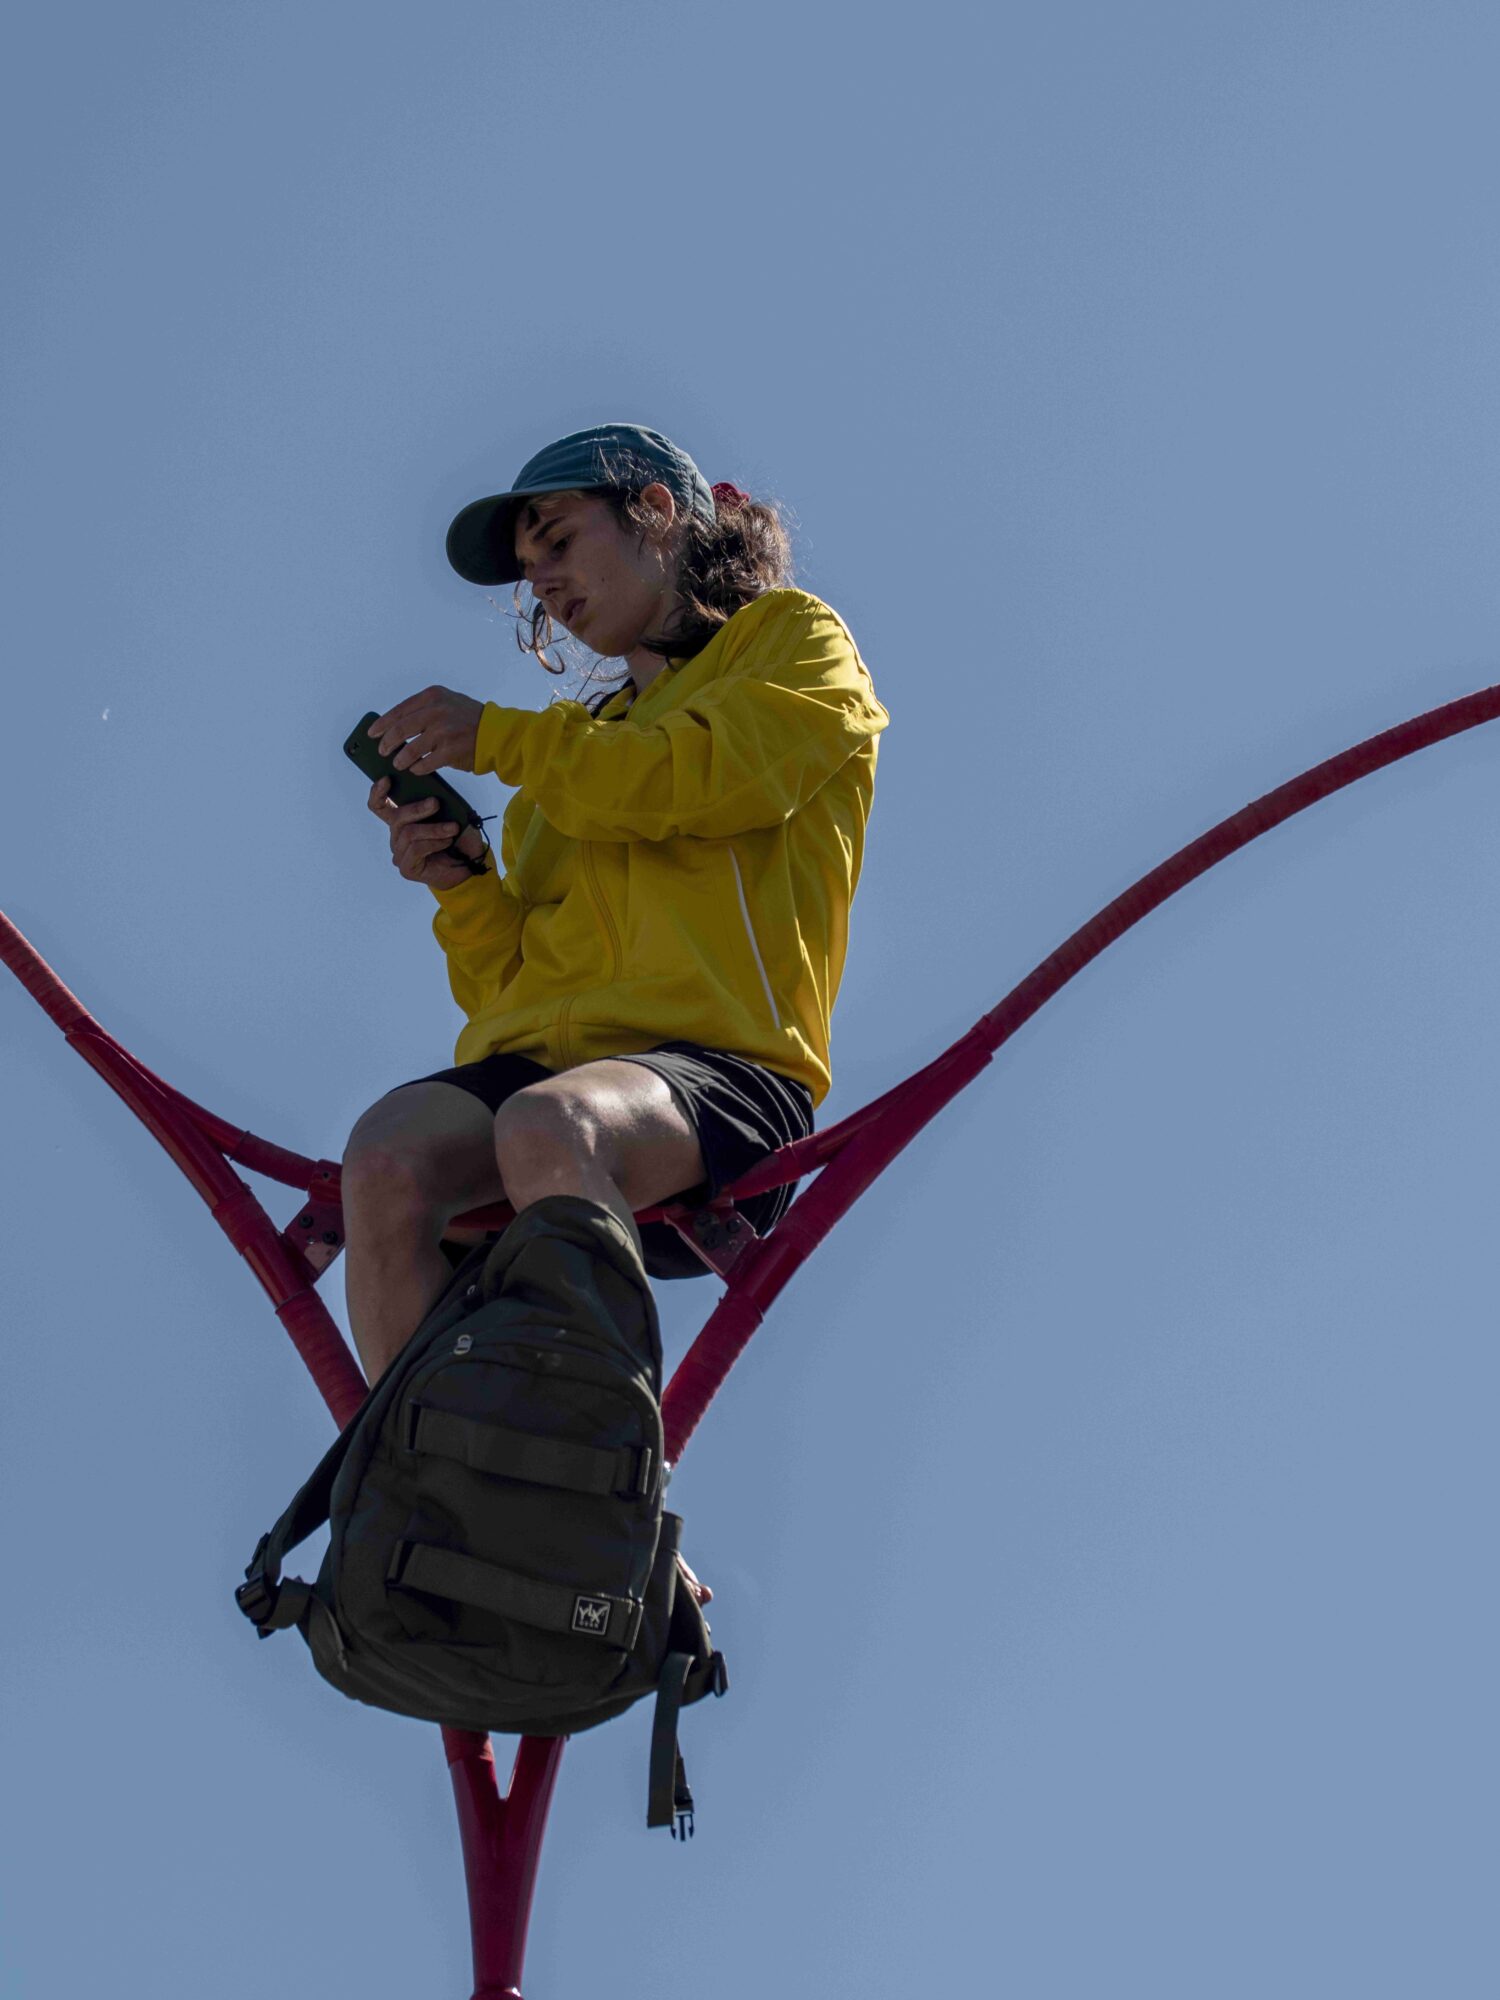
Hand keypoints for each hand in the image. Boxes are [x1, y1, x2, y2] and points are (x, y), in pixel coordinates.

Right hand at [368, 779, 486, 890]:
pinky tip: (447, 841)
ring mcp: (400, 854)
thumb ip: (436, 805)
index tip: (387, 779)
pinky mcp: (407, 868)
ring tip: (453, 828)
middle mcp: (397, 837)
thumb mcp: (449, 815)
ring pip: (409, 834)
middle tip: (436, 802)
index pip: (380, 806)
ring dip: (434, 829)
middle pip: (397, 818)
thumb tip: (431, 793)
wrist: (470, 866)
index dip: (378, 793)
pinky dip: (434, 843)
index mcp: (402, 821)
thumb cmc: (459, 838)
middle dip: (417, 808)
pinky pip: (416, 849)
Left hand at [369, 686, 484, 774]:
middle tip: (383, 751)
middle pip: (400, 730)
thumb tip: (396, 725)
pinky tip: (416, 769)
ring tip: (398, 763)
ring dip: (401, 759)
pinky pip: (425, 763)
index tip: (372, 734)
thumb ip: (425, 708)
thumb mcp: (448, 702)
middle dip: (388, 743)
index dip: (382, 724)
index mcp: (433, 696)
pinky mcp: (450, 751)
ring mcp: (443, 732)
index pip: (399, 710)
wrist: (497, 733)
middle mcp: (437, 711)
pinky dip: (417, 768)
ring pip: (410, 749)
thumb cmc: (470, 719)